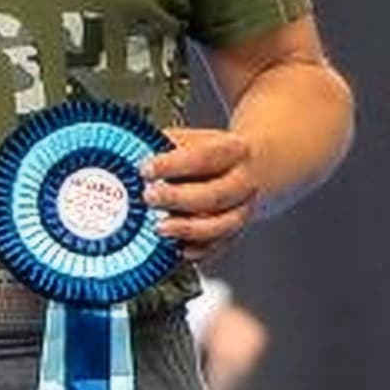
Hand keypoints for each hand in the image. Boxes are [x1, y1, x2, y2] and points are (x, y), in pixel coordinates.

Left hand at [145, 120, 260, 265]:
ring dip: (188, 229)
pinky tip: (177, 248)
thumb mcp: (194, 139)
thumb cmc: (214, 154)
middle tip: (149, 197)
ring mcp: (243, 210)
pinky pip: (218, 247)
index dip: (174, 165)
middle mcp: (245, 183)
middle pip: (215, 195)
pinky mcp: (235, 233)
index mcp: (235, 151)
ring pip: (221, 226)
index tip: (146, 169)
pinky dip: (196, 250)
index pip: (205, 158)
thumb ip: (167, 146)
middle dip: (178, 199)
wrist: (256, 167)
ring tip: (160, 228)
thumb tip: (133, 153)